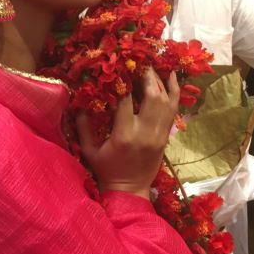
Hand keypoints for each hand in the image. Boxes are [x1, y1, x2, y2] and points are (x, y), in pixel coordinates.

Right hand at [78, 69, 179, 198]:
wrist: (129, 192)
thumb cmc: (106, 170)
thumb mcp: (89, 150)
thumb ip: (83, 126)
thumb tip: (79, 101)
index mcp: (124, 135)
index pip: (125, 100)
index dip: (122, 80)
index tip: (118, 66)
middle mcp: (145, 132)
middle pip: (152, 96)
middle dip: (146, 75)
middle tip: (139, 60)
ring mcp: (159, 135)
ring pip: (166, 101)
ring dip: (161, 80)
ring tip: (153, 64)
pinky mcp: (165, 137)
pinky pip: (173, 110)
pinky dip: (174, 92)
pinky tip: (172, 77)